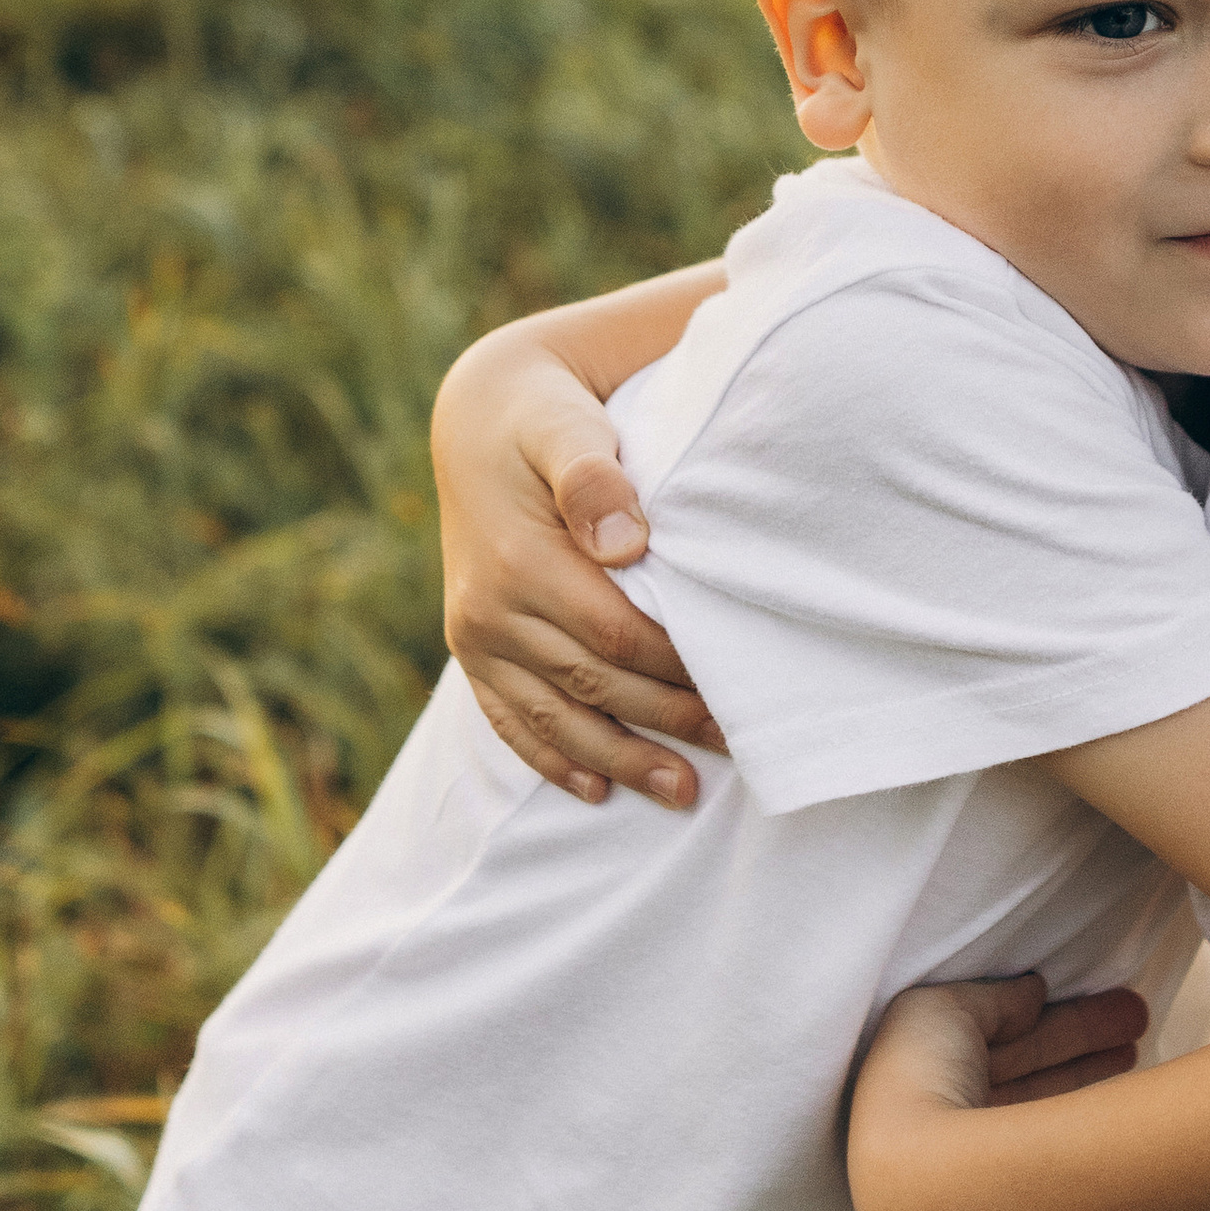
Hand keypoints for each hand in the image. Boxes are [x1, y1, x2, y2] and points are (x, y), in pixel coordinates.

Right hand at [433, 318, 719, 806]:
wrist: (478, 415)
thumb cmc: (545, 416)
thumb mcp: (566, 425)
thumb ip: (594, 477)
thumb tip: (627, 542)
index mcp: (518, 559)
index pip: (615, 636)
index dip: (677, 669)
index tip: (739, 690)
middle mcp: (488, 607)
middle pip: (593, 685)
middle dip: (665, 724)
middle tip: (736, 752)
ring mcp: (474, 634)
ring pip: (554, 717)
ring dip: (618, 761)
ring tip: (682, 794)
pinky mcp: (470, 647)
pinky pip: (508, 719)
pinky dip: (552, 759)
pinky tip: (594, 792)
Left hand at [847, 977, 1148, 1210]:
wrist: (927, 1181)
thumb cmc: (918, 1080)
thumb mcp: (941, 1010)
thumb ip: (992, 999)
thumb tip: (1032, 993)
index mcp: (922, 1079)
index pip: (994, 1038)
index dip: (1040, 1015)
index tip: (1078, 995)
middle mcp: (955, 1124)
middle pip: (1027, 1069)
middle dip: (1080, 1037)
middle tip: (1136, 1015)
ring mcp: (990, 1163)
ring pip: (1048, 1102)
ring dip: (1093, 1067)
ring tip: (1139, 1039)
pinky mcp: (1025, 1193)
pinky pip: (1063, 1134)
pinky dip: (1093, 1108)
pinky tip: (1126, 1083)